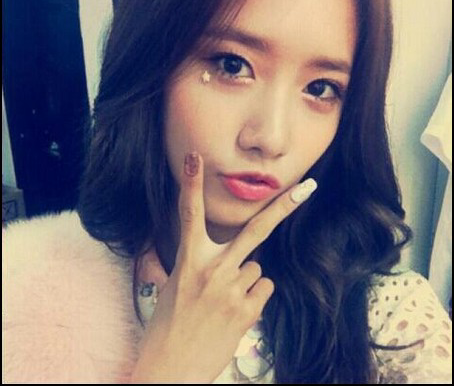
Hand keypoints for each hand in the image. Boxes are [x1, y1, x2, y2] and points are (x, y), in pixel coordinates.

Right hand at [130, 152, 316, 383]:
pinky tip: (234, 312)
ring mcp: (232, 290)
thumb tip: (239, 258)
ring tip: (224, 301)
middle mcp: (212, 270)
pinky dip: (253, 297)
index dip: (191, 184)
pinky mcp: (248, 311)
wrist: (171, 368)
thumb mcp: (177, 284)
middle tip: (308, 187)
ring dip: (246, 279)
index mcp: (188, 260)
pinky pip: (263, 289)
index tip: (195, 157)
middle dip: (283, 206)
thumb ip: (204, 263)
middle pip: (255, 230)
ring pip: (257, 268)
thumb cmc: (170, 323)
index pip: (188, 214)